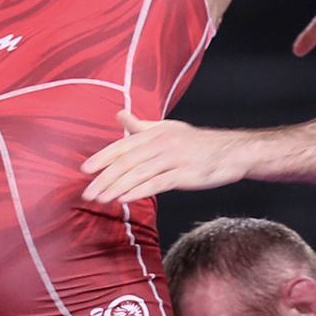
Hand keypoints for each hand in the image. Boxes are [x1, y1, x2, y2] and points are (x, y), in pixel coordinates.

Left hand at [81, 111, 253, 203]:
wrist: (231, 152)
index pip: (123, 146)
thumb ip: (141, 126)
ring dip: (116, 188)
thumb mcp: (168, 129)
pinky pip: (157, 184)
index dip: (102, 157)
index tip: (85, 169)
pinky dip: (139, 191)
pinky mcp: (184, 175)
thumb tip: (119, 115)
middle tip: (87, 192)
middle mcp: (161, 144)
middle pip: (127, 162)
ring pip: (138, 174)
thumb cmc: (197, 142)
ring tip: (100, 199)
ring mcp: (173, 159)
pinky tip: (124, 199)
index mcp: (155, 133)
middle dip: (104, 178)